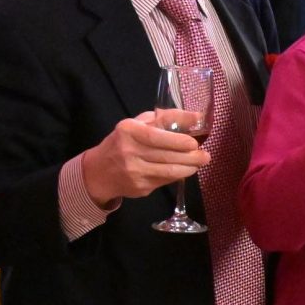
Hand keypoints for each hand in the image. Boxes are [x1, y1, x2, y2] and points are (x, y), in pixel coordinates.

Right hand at [78, 115, 207, 206]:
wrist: (99, 171)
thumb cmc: (123, 142)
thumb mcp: (138, 124)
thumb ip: (165, 118)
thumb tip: (197, 117)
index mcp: (129, 131)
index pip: (156, 136)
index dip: (177, 141)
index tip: (194, 143)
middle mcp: (129, 152)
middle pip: (166, 155)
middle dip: (191, 157)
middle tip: (205, 156)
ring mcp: (134, 172)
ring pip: (168, 171)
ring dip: (188, 168)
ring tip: (199, 163)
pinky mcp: (139, 187)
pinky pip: (165, 181)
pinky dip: (177, 176)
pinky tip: (184, 170)